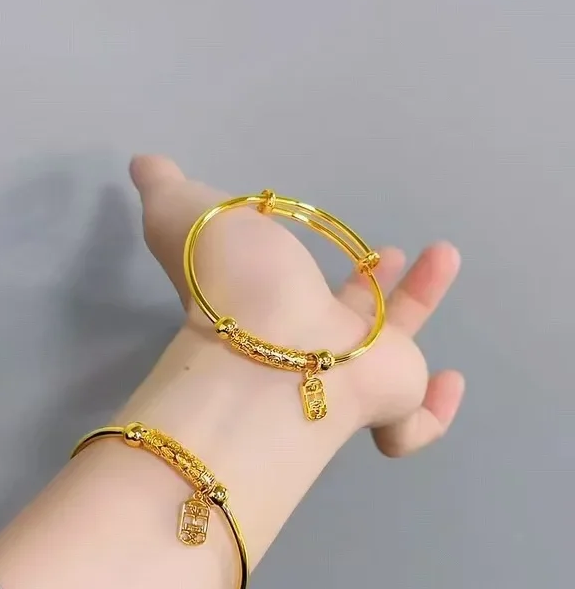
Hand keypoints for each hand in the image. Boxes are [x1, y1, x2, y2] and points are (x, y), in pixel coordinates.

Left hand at [130, 154, 463, 456]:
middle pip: (350, 316)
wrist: (272, 348)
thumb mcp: (187, 216)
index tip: (315, 235)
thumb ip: (166, 191)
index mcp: (267, 303)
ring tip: (443, 257)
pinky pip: (413, 424)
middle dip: (376, 283)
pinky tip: (447, 381)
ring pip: (390, 352)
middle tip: (397, 253)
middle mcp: (309, 342)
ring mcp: (349, 374)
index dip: (301, 264)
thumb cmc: (232, 281)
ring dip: (419, 305)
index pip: (287, 287)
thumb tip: (143, 164)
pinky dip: (432, 412)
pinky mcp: (387, 399)